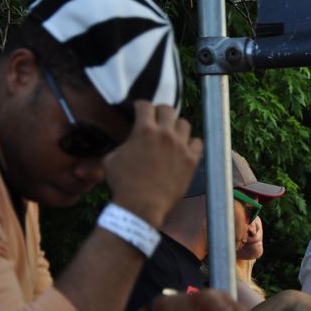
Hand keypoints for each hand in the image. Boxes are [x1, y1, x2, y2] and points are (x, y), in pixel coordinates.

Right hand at [104, 102, 202, 227]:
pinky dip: (192, 144)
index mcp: (144, 130)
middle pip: (168, 109)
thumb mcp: (112, 158)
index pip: (145, 105)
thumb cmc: (123, 184)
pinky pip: (198, 143)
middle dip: (160, 112)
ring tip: (172, 134)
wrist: (141, 205)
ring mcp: (181, 147)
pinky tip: (185, 149)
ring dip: (177, 127)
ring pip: (184, 124)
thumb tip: (127, 141)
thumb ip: (122, 144)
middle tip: (156, 120)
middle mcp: (165, 134)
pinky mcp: (191, 160)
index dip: (140, 106)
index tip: (140, 110)